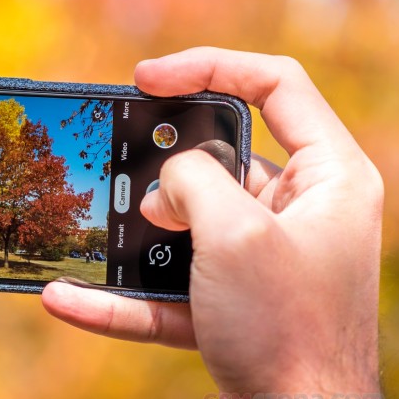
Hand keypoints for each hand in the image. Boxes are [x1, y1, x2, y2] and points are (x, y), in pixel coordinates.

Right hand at [42, 48, 384, 398]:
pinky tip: (70, 299)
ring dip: (138, 234)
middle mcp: (297, 211)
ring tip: (96, 233)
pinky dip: (124, 294)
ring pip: (188, 224)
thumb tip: (163, 188)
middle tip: (123, 170)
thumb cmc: (288, 331)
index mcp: (328, 177)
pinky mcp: (230, 298)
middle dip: (165, 168)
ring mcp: (261, 257)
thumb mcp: (237, 234)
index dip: (209, 67)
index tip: (147, 77)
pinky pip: (170, 285)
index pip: (274, 86)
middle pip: (220, 157)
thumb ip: (192, 182)